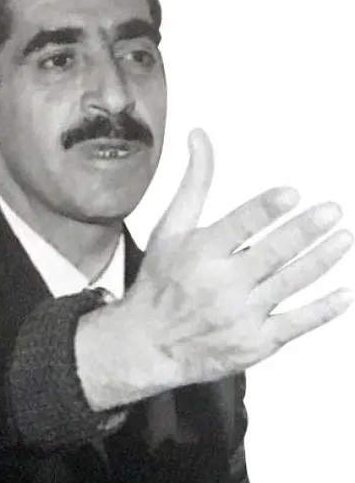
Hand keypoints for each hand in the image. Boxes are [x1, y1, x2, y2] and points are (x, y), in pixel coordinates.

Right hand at [76, 129, 352, 408]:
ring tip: (343, 239)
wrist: (148, 345)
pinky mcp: (255, 342)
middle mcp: (222, 284)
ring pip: (290, 283)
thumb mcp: (170, 230)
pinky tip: (344, 293)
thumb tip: (201, 138)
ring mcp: (241, 315)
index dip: (266, 209)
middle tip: (331, 212)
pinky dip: (323, 310)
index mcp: (201, 253)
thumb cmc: (160, 284)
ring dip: (321, 260)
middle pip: (272, 253)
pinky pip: (296, 324)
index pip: (238, 226)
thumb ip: (195, 183)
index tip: (291, 194)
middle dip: (306, 231)